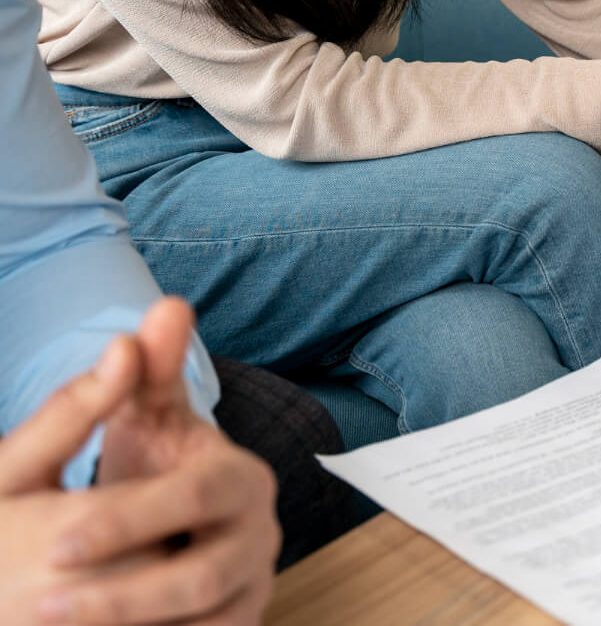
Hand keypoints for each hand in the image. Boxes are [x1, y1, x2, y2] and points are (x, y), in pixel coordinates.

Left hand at [14, 299, 279, 624]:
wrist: (179, 525)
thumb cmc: (153, 464)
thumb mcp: (147, 414)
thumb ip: (152, 368)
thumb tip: (168, 305)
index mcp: (244, 478)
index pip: (195, 498)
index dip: (128, 520)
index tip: (56, 542)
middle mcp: (261, 536)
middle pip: (203, 575)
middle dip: (123, 595)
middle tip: (42, 604)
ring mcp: (253, 589)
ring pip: (206, 624)